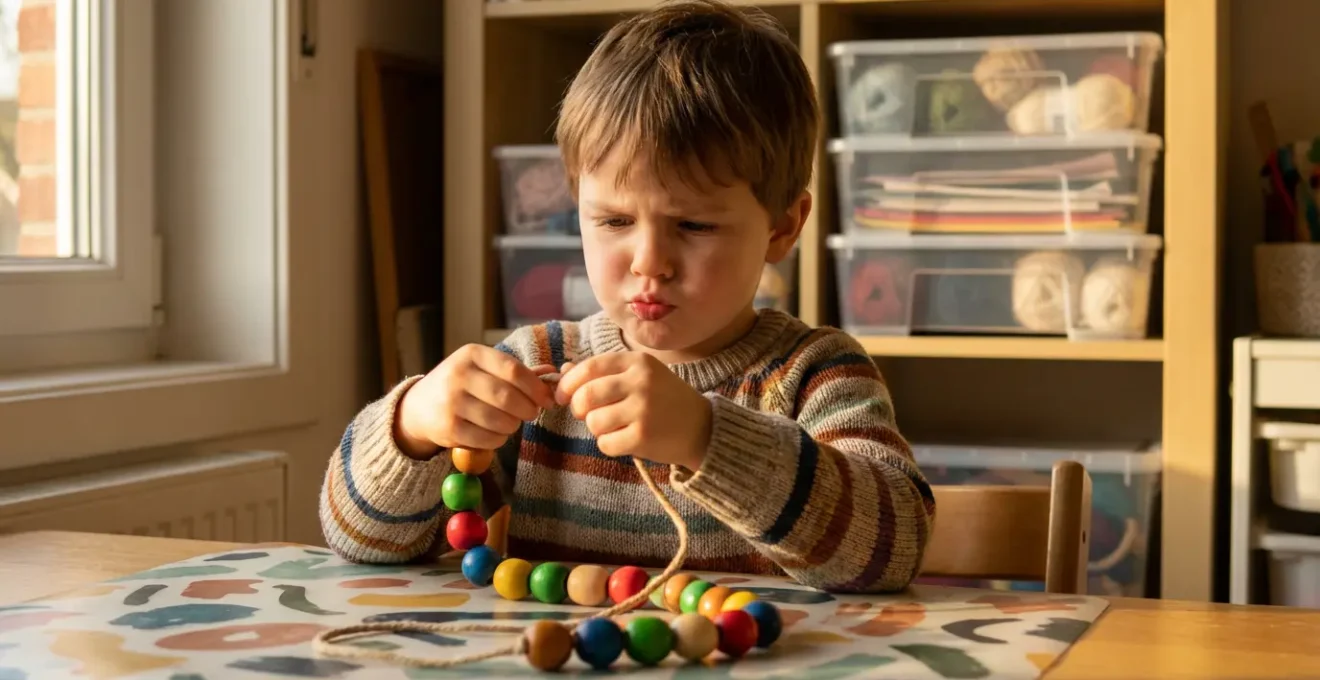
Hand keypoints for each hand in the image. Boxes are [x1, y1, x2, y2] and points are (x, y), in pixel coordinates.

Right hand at [395, 343, 556, 458]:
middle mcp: (459, 375)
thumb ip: (518, 372)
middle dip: (527, 409)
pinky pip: (488, 439)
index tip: (547, 399)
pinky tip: (495, 433)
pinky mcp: (448, 428)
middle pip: (509, 397)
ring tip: (510, 422)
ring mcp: (452, 403)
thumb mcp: (484, 369)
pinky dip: (499, 439)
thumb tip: (554, 373)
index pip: (514, 370)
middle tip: (530, 413)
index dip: (536, 387)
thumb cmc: (462, 385)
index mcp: (471, 354)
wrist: (419, 407)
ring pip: (500, 420)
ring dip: (513, 425)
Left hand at [554, 353, 711, 469]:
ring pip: (593, 422)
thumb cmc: (666, 400)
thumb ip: (605, 372)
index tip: (562, 396)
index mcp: (638, 362)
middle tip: (589, 415)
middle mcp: (641, 382)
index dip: (568, 383)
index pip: (589, 367)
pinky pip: (605, 444)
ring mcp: (643, 410)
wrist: (703, 428)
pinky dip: (609, 445)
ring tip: (614, 427)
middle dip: (579, 409)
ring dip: (597, 429)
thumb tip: (563, 371)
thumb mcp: (641, 376)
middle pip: (586, 396)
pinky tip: (625, 440)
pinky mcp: (643, 437)